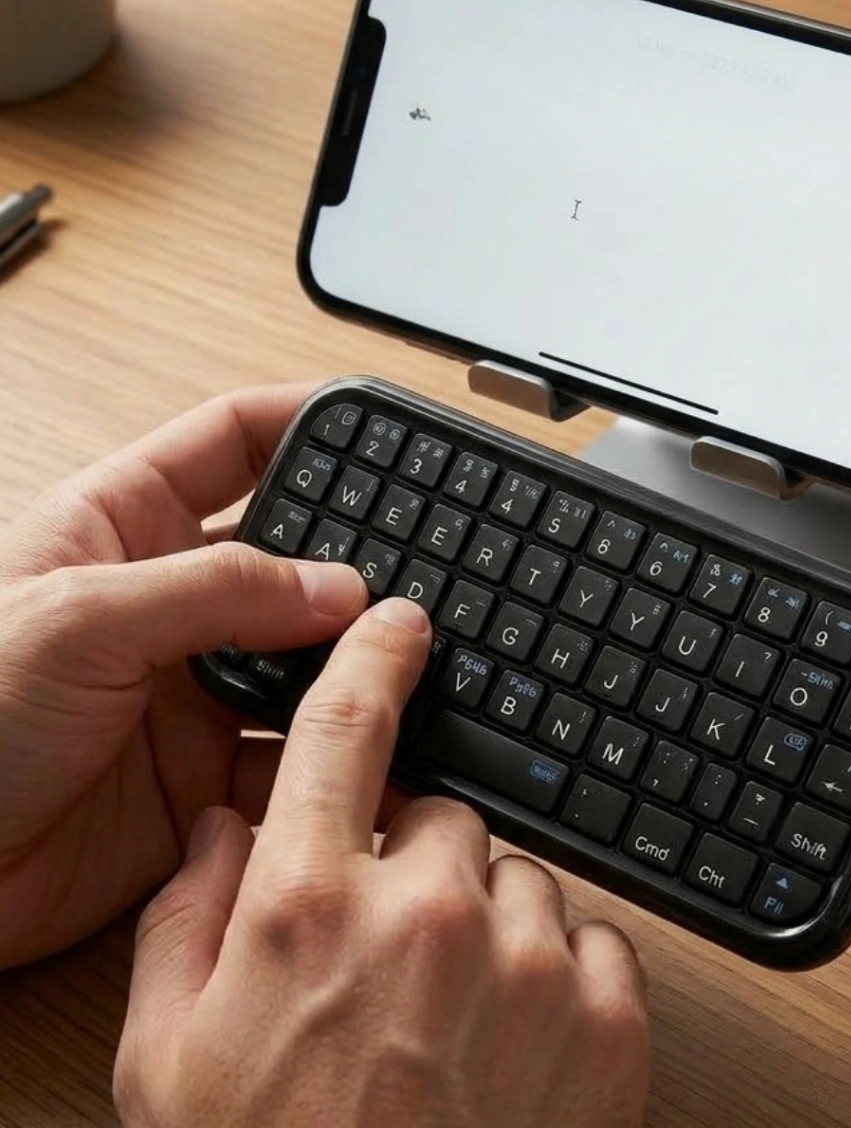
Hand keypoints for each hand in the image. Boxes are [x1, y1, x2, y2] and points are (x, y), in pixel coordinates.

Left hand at [0, 385, 368, 967]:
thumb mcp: (79, 619)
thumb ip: (217, 590)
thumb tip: (339, 585)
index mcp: (121, 525)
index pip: (231, 441)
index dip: (305, 422)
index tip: (381, 425)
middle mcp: (167, 600)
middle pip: (288, 554)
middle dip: (355, 554)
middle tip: (424, 561)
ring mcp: (190, 687)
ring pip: (306, 657)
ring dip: (358, 659)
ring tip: (415, 656)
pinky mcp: (204, 774)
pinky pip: (297, 753)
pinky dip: (343, 753)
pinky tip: (381, 744)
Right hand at [114, 598, 648, 1127]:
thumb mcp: (170, 1059)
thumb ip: (187, 917)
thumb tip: (224, 829)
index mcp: (307, 905)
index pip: (344, 730)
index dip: (373, 660)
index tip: (400, 624)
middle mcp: (423, 911)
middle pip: (442, 814)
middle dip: (416, 863)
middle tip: (390, 956)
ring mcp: (527, 962)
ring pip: (518, 879)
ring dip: (488, 928)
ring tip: (449, 1025)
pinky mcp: (608, 1020)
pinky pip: (595, 942)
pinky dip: (561, 979)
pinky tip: (513, 1050)